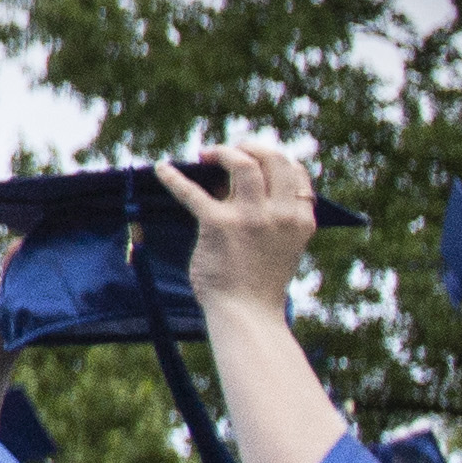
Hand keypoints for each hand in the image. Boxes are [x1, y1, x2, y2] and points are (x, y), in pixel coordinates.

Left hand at [153, 143, 324, 320]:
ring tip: (206, 155)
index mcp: (301, 219)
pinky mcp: (218, 224)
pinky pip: (192, 192)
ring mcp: (251, 217)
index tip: (258, 156)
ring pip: (242, 163)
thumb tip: (232, 183)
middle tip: (232, 150)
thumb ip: (273, 215)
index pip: (295, 172)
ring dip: (223, 152)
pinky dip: (174, 178)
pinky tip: (161, 169)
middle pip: (272, 159)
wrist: (248, 315)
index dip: (275, 159)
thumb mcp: (282, 244)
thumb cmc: (260, 283)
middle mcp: (281, 213)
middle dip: (251, 147)